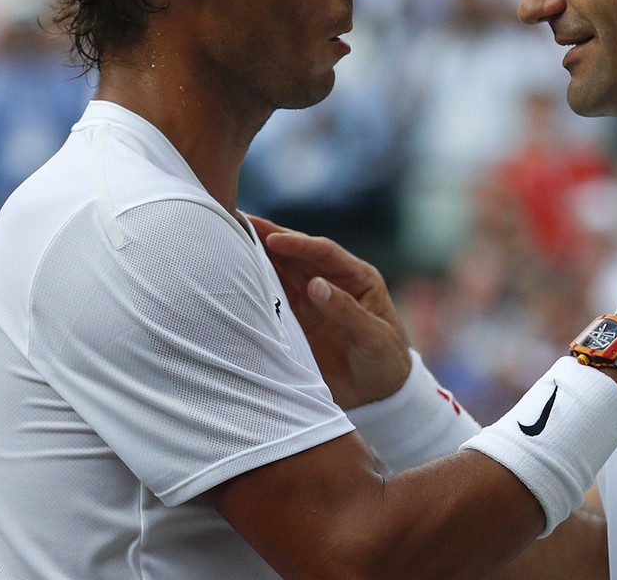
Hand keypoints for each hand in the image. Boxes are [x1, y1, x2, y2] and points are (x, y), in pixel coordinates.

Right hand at [248, 215, 412, 408]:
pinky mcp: (298, 321)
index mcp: (358, 278)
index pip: (324, 252)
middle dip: (270, 238)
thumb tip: (315, 285)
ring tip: (229, 240)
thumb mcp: (374, 336)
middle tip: (238, 220)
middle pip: (297, 255)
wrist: (380, 396)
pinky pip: (275, 298)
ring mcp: (312, 302)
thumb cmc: (386, 361)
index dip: (298, 243)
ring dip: (258, 258)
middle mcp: (332, 283)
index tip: (272, 239)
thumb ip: (346, 310)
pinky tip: (236, 277)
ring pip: (282, 272)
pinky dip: (256, 287)